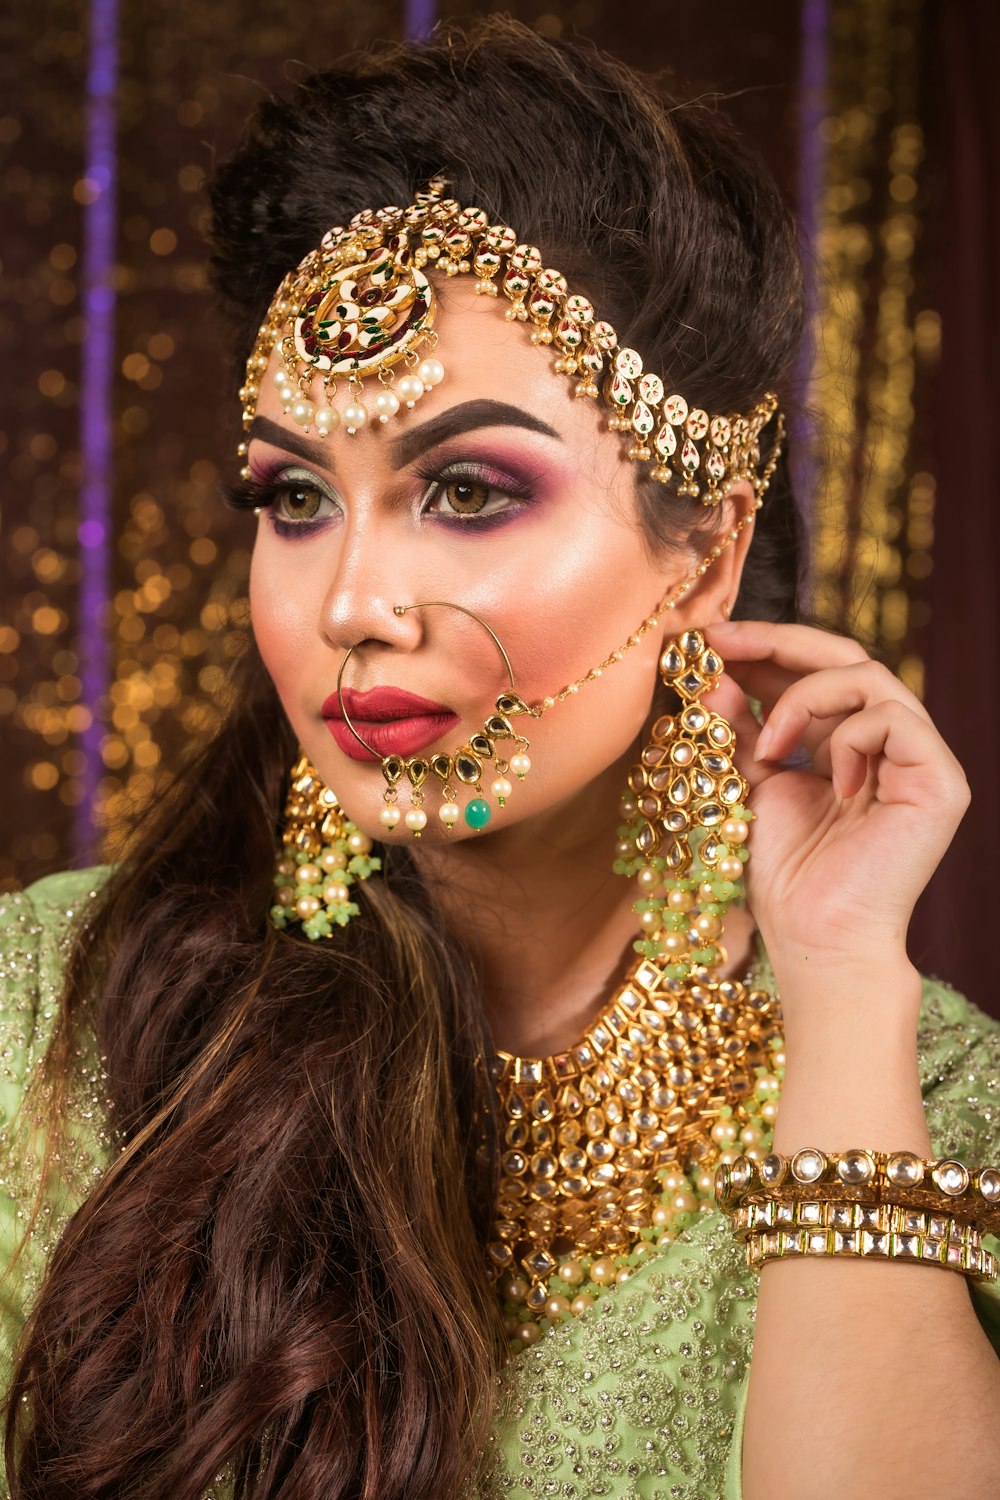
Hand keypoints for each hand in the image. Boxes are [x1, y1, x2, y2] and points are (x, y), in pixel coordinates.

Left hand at [703, 621, 969, 982]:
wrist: (817, 939)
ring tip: (768, 747)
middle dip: (779, 644)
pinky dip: (846, 736)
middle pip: (848, 658)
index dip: (767, 650)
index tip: (709, 641)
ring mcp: (923, 760)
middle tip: (721, 642)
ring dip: (804, 699)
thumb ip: (740, 729)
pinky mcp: (940, 780)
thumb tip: (712, 674)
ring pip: (870, 676)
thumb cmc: (789, 876)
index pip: (819, 673)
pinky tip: (825, 777)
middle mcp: (895, 745)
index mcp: (854, 745)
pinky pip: (892, 717)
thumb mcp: (752, 783)